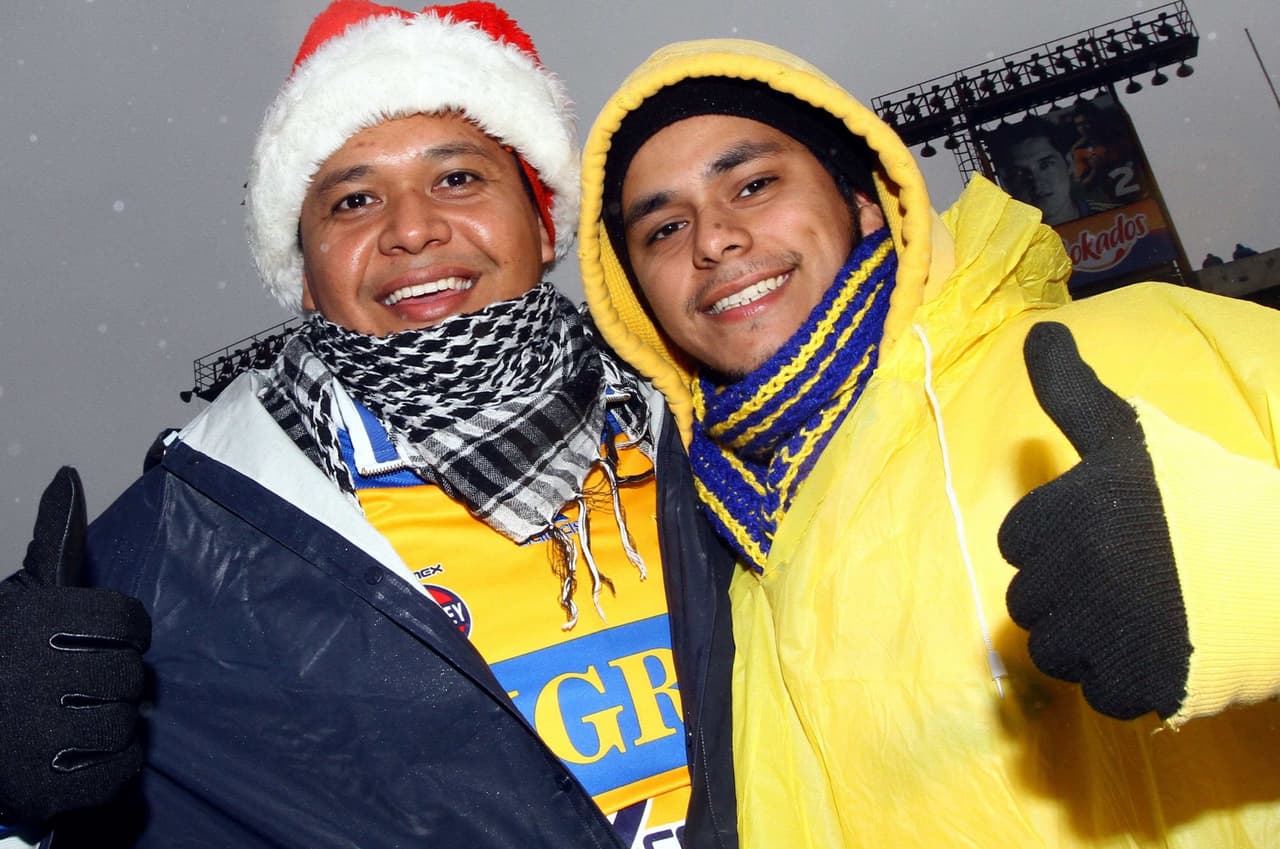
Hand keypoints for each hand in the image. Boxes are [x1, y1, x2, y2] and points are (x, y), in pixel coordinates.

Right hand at [0, 467, 150, 822]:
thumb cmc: (1, 652)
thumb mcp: (24, 593)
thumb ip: (56, 539)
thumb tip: (68, 476)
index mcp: (34, 623)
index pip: (128, 622)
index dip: (125, 631)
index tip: (102, 639)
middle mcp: (31, 676)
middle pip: (130, 676)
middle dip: (114, 680)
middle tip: (83, 684)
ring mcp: (34, 737)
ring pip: (124, 725)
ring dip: (111, 722)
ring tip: (77, 717)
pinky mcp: (42, 787)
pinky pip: (117, 773)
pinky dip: (114, 765)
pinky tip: (84, 751)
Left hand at [998, 322, 1191, 719]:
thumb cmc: (1204, 494)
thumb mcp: (1131, 433)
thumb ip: (1070, 390)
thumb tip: (1035, 331)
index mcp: (1066, 513)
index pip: (1016, 541)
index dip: (1055, 538)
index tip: (1102, 534)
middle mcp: (1075, 574)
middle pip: (1028, 600)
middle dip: (1067, 590)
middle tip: (1125, 577)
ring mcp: (1105, 634)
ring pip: (1054, 650)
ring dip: (1086, 638)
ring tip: (1138, 614)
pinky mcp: (1137, 685)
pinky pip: (1098, 693)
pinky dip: (1122, 679)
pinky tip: (1159, 647)